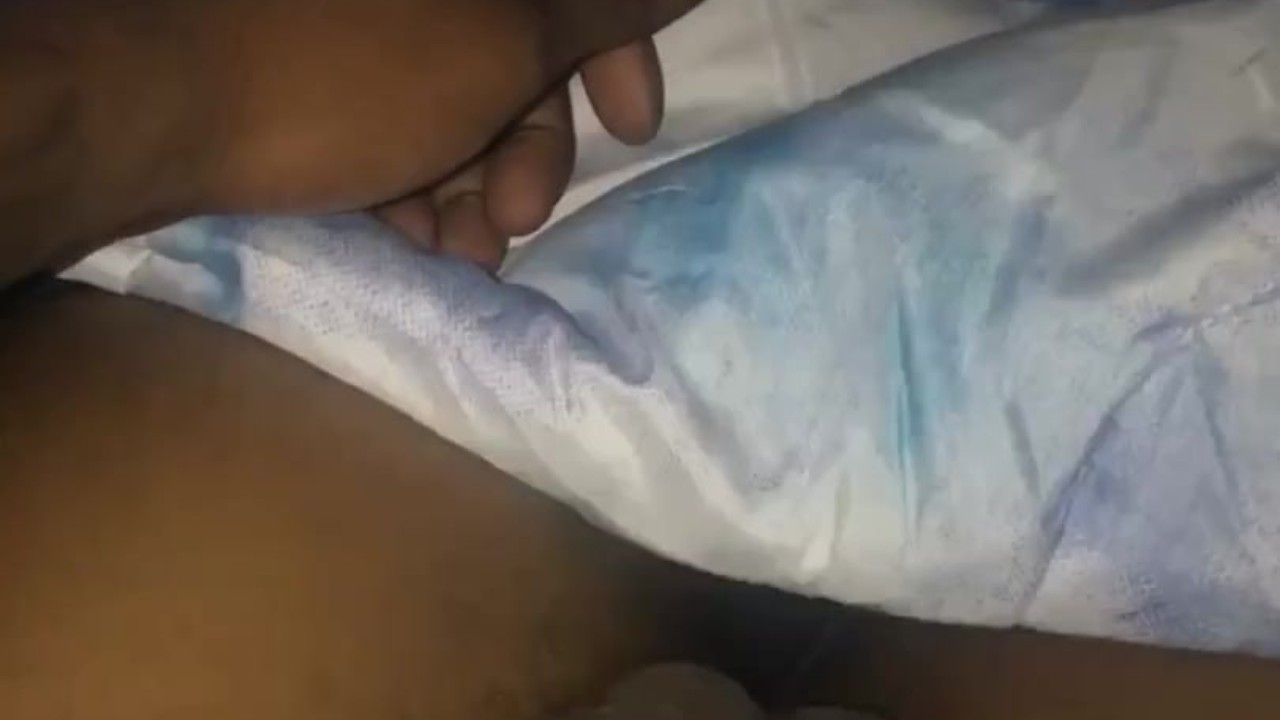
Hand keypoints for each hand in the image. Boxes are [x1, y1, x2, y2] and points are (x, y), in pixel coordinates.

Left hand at [186, 0, 701, 268]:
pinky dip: (414, 186)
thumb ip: (599, 8)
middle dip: (529, 152)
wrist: (157, 106)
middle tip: (514, 222)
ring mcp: (363, 26)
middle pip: (519, 56)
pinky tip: (410, 242)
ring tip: (456, 256)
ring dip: (473, 190)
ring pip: (457, 105)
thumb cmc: (353, 71)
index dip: (618, 56)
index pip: (577, 2)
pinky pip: (396, 126)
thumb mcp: (504, 40)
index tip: (635, 128)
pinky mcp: (317, 76)